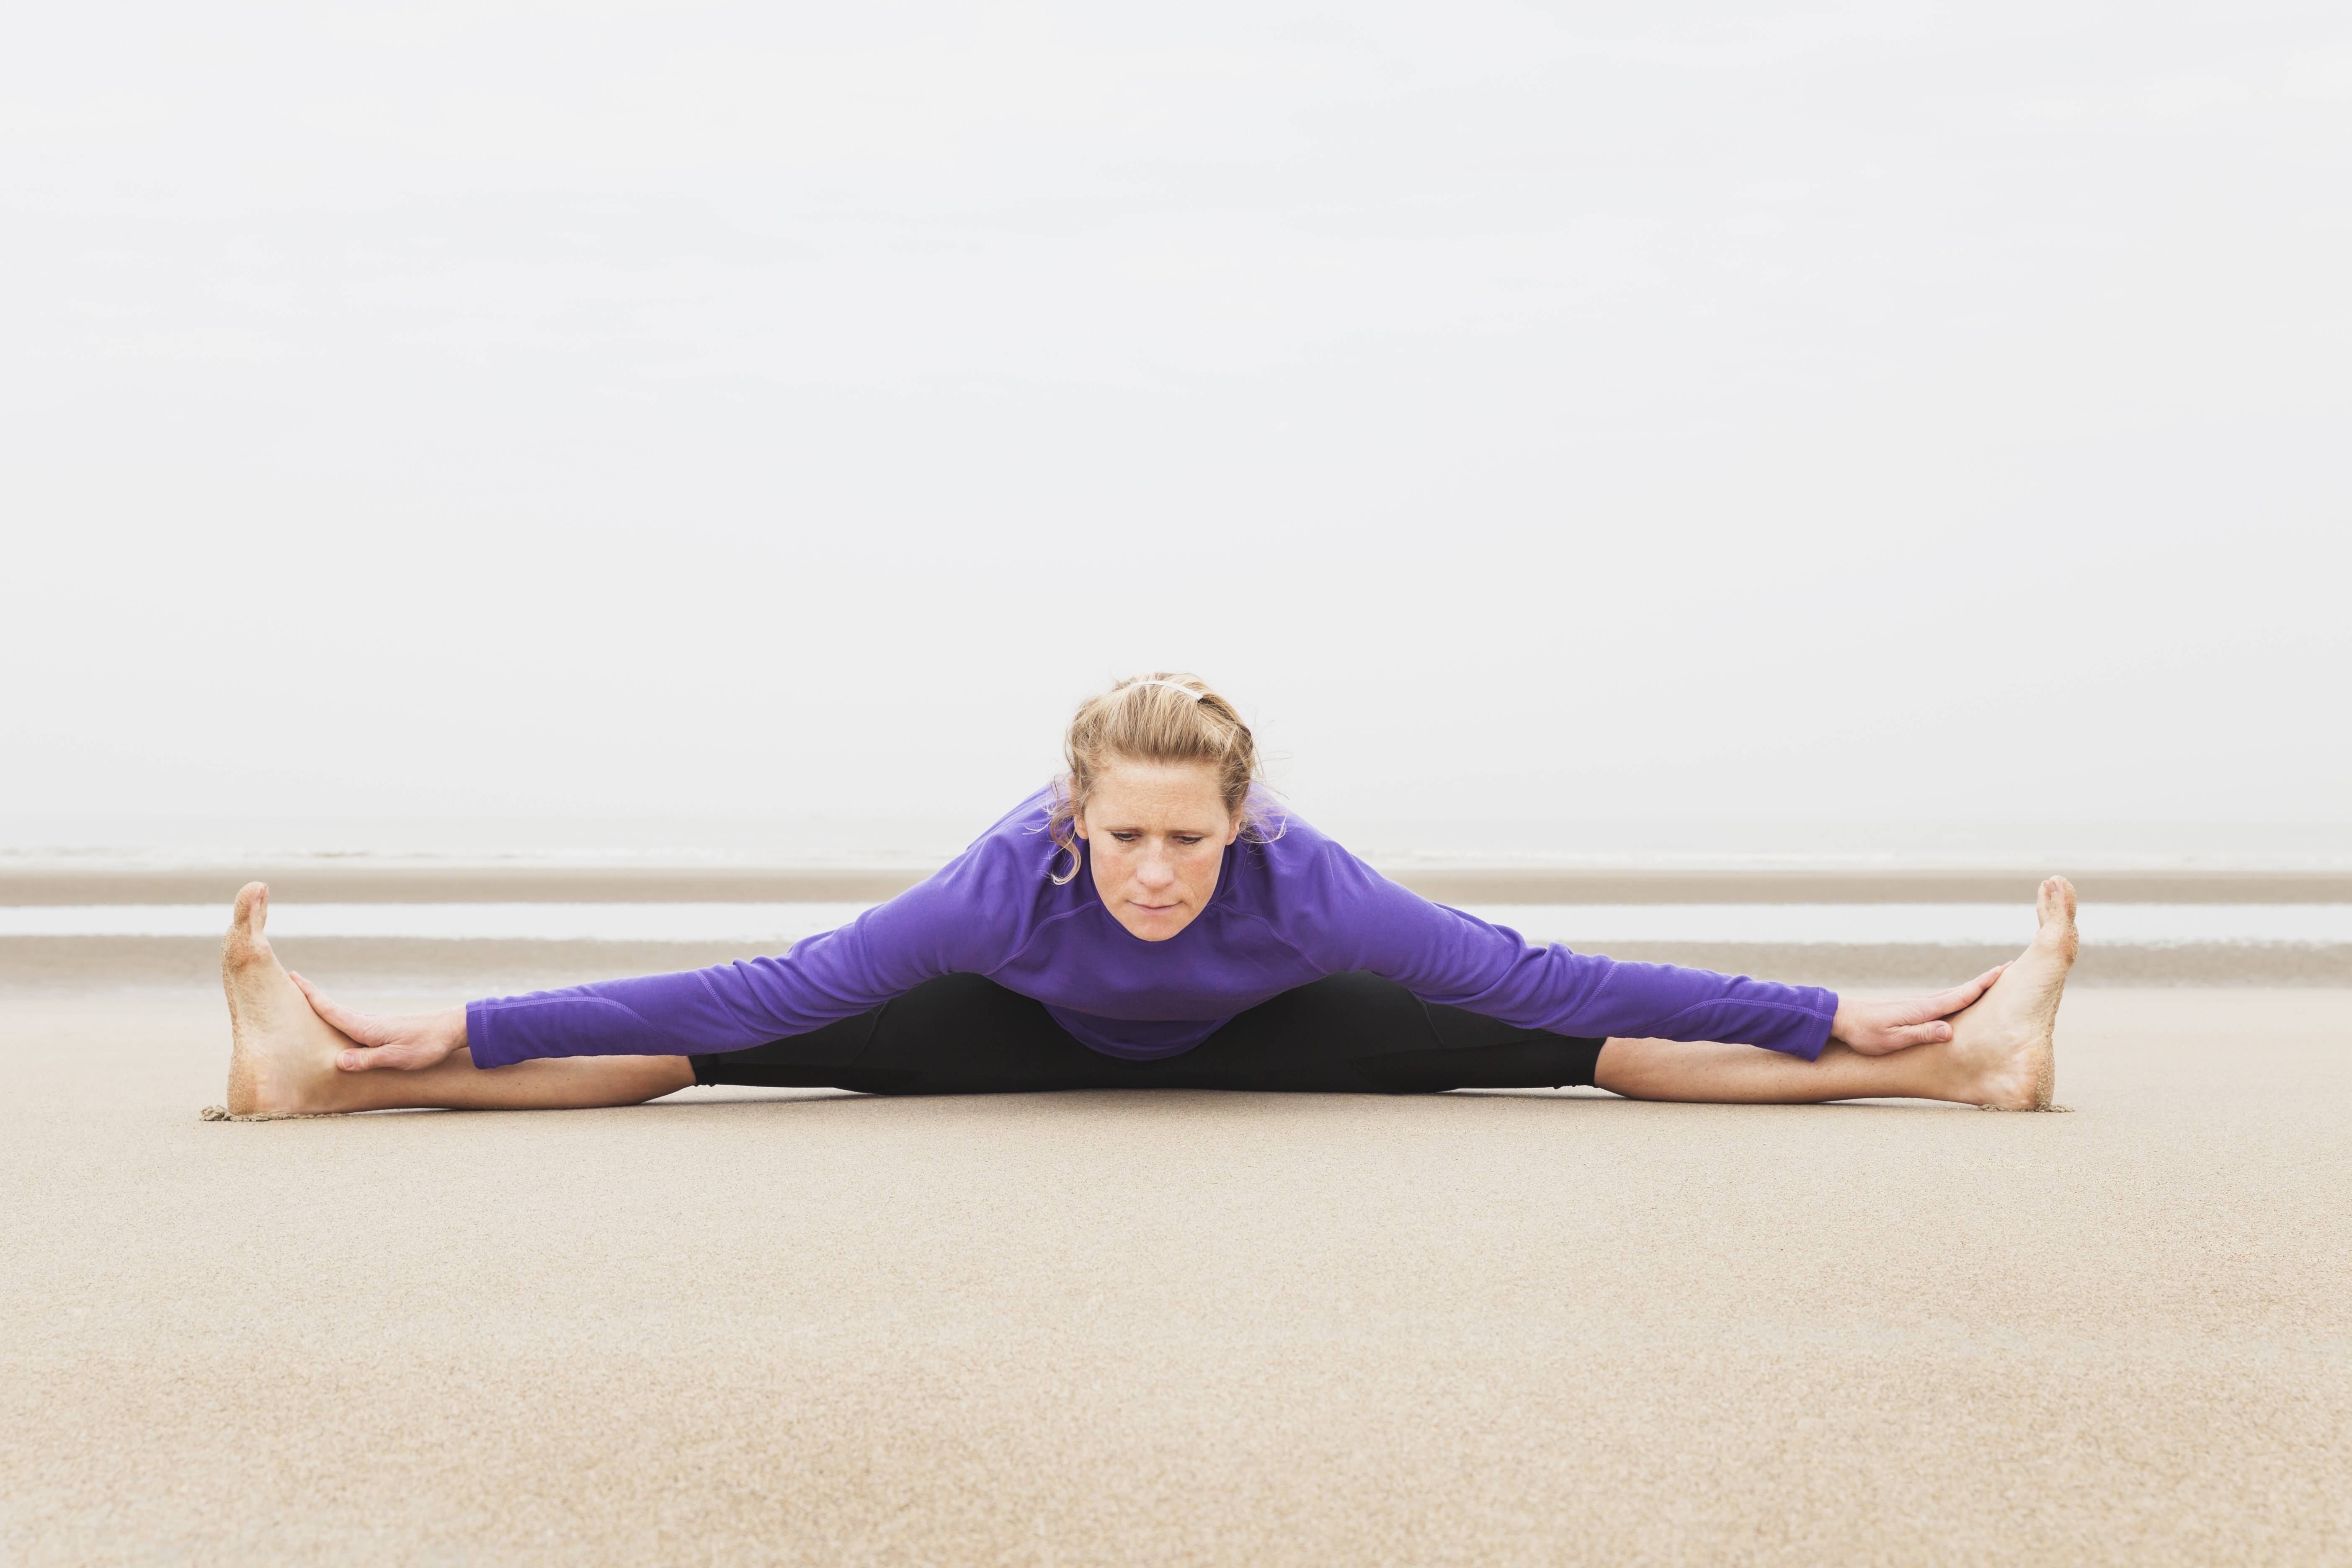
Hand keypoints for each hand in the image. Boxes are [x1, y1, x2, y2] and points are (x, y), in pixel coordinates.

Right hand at [289, 972, 468, 1071]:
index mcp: (366, 1027)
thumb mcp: (397, 1058)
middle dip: (309, 995)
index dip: (310, 994)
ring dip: (322, 1006)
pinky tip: (337, 1022)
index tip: (292, 976)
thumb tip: (338, 1062)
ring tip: (303, 1001)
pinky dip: (338, 1016)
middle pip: (331, 1008)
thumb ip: (368, 1060)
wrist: (452, 1030)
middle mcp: (367, 1022)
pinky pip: (352, 1022)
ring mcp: (375, 1025)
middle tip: (289, 983)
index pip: (330, 1009)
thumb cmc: (427, 1045)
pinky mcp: (384, 1030)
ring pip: (341, 1014)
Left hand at [1829, 965, 2006, 1055]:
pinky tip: (1964, 1000)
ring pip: (1954, 995)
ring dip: (1975, 988)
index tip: (2004, 970)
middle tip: (2010, 969)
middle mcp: (1924, 1004)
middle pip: (1962, 990)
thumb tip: (1949, 1031)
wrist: (1842, 1019)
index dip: (1984, 984)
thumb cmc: (1865, 1033)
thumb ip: (1921, 1035)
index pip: (1961, 994)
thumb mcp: (1892, 1039)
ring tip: (1995, 983)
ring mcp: (1919, 1006)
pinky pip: (1944, 1002)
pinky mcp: (1913, 1011)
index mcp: (1924, 1009)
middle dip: (1986, 981)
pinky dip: (1960, 996)